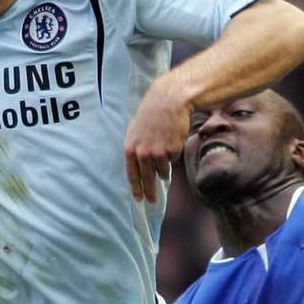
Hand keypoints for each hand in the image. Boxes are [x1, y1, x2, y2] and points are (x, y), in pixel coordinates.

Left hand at [123, 76, 190, 202]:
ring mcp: (157, 152)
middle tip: (152, 201)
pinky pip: (173, 160)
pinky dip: (173, 154)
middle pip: (146, 178)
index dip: (135, 188)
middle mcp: (142, 153)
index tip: (138, 199)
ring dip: (164, 168)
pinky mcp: (172, 150)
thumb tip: (139, 167)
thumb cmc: (152, 115)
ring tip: (165, 152)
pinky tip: (172, 141)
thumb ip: (136, 150)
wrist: (169, 102)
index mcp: (130, 148)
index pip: (132, 174)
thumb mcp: (136, 131)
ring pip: (162, 170)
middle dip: (149, 191)